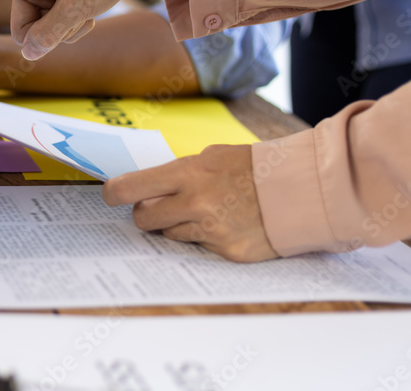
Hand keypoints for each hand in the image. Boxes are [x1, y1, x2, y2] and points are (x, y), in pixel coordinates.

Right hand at [0, 0, 186, 60]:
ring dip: (63, 31)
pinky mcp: (49, 1)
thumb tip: (28, 54)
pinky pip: (49, 32)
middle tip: (78, 12)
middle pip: (18, 30)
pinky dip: (70, 29)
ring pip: (35, 35)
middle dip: (47, 33)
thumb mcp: (82, 4)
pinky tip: (89, 9)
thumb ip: (52, 32)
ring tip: (86, 7)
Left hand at [102, 144, 277, 262]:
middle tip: (159, 207)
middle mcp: (195, 204)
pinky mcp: (227, 253)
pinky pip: (198, 249)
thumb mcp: (213, 156)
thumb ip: (180, 173)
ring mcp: (211, 232)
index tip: (109, 196)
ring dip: (177, 226)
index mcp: (188, 174)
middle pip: (143, 219)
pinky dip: (206, 240)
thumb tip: (149, 188)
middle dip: (147, 214)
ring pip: (169, 235)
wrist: (302, 190)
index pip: (131, 188)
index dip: (113, 194)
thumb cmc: (255, 167)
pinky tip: (226, 225)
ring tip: (204, 212)